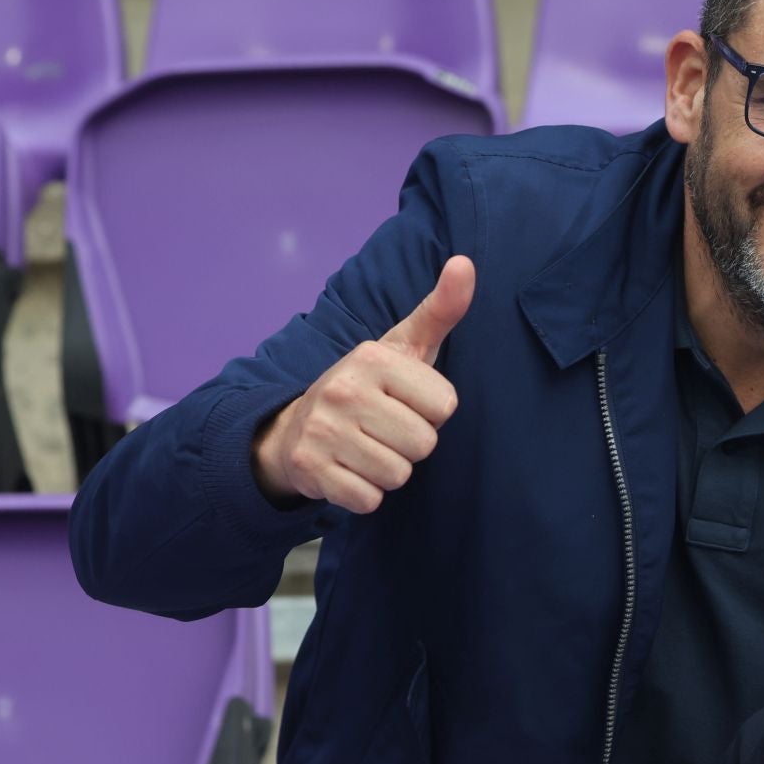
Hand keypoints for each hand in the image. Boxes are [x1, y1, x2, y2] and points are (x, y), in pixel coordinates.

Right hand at [253, 256, 474, 512]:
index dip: (432, 411)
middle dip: (412, 444)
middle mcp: (344, 389)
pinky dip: (365, 493)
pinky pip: (369, 499)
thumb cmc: (369, 385)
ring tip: (368, 447)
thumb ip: (441, 309)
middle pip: (424, 444)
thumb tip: (466, 263)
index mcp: (374, 358)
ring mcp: (323, 431)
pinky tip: (349, 470)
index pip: (445, 406)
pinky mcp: (312, 470)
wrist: (296, 428)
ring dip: (389, 470)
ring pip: (398, 474)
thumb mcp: (405, 345)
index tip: (406, 401)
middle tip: (385, 428)